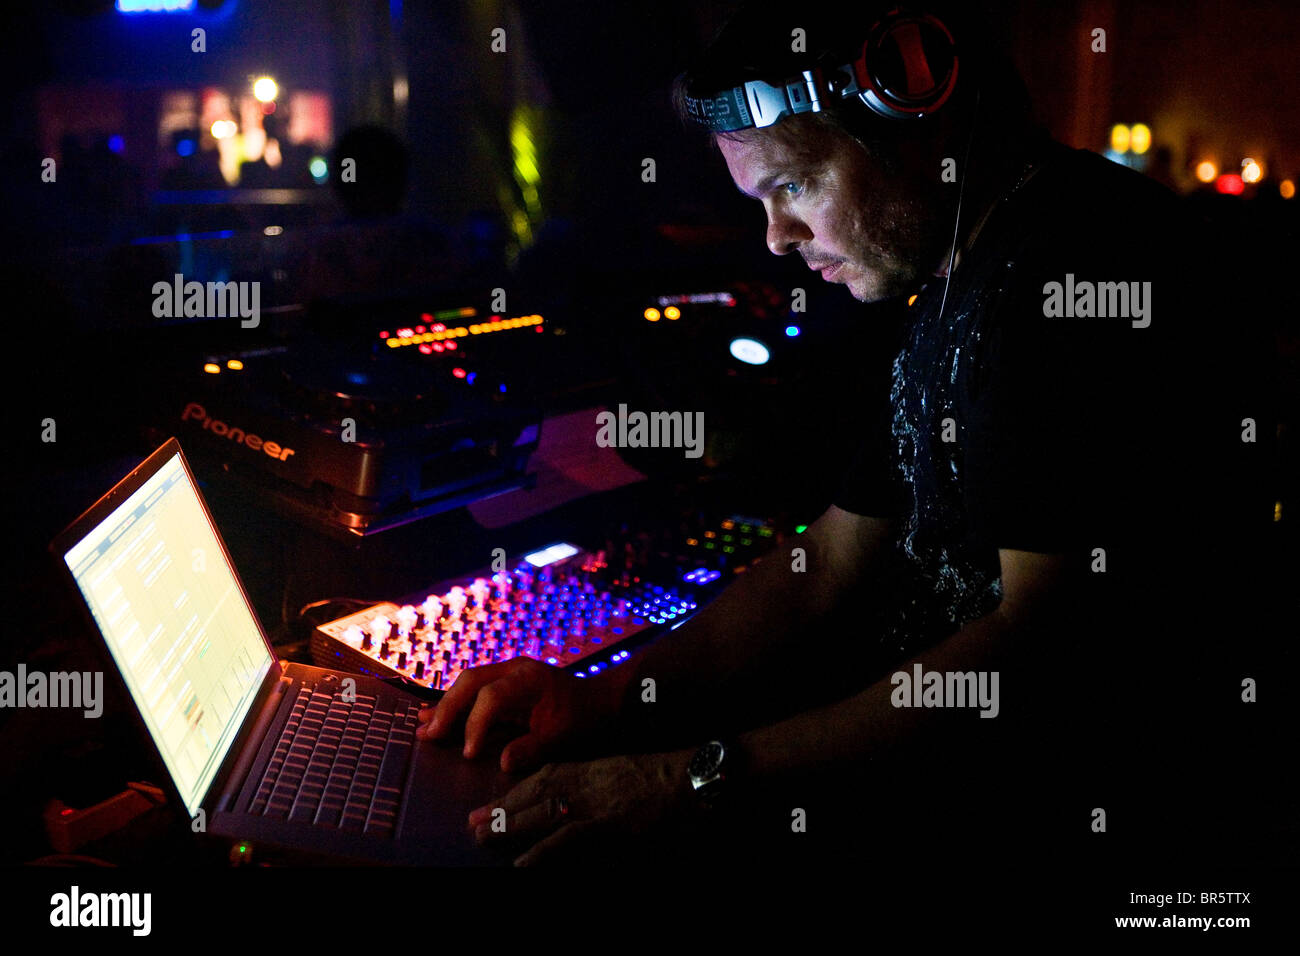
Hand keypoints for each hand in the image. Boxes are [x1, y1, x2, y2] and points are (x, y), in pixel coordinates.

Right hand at [416, 657, 620, 771]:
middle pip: (471, 682)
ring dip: (445, 706)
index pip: (492, 697)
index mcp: (529, 679)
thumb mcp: (563, 736)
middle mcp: (514, 670)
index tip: (468, 754)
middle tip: (428, 735)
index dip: (475, 724)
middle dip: (447, 708)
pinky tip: (433, 716)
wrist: (598, 700)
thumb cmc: (582, 718)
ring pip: (467, 683)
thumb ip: (533, 748)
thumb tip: (502, 763)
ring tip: (421, 727)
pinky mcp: (503, 683)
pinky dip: (455, 705)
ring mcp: (507, 673)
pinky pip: (474, 691)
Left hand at [468, 750, 695, 865]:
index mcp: (592, 769)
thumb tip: (566, 809)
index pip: (544, 777)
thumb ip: (595, 787)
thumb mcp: (624, 776)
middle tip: (472, 824)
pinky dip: (543, 852)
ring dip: (511, 827)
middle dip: (502, 810)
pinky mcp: (611, 828)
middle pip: (536, 794)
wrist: (697, 780)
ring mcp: (599, 805)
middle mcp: (589, 783)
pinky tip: (522, 865)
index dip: (514, 793)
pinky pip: (569, 840)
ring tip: (482, 839)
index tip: (487, 805)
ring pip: (544, 814)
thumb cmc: (665, 781)